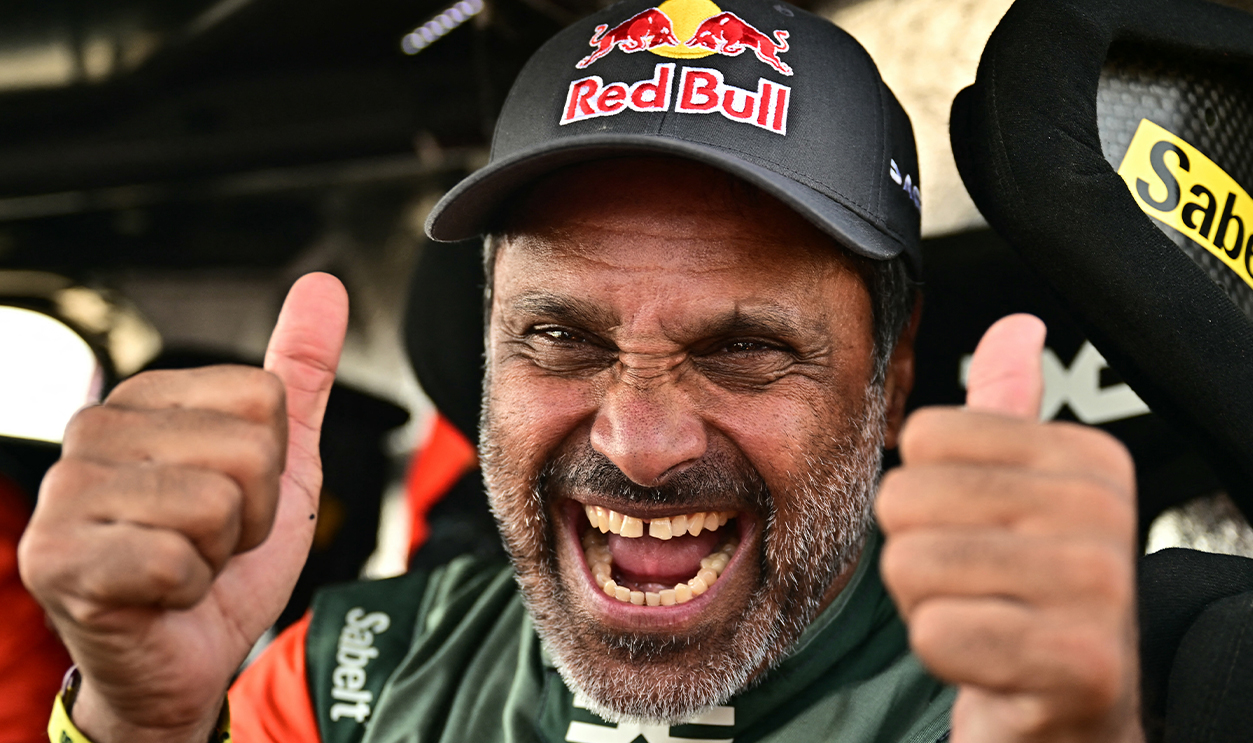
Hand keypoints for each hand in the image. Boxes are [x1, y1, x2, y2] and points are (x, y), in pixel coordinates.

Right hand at [18, 273, 348, 742]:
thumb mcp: (282, 462)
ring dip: (219, 554)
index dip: (273, 467)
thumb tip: (324, 284)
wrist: (188, 657)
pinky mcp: (56, 560)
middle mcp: (94, 431)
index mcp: (147, 399)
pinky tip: (157, 597)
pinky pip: (176, 560)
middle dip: (251, 515)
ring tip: (185, 566)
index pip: (268, 398)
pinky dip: (187, 591)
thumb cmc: (225, 560)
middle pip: (249, 449)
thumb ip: (299, 373)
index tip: (235, 501)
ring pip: (216, 504)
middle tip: (211, 543)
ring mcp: (66, 494)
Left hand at [877, 315, 1142, 741]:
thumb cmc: (1025, 596)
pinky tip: (992, 663)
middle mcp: (1103, 512)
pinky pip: (935, 633)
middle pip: (906, 498)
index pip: (925, 435)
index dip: (926, 494)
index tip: (979, 533)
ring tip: (983, 620)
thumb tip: (1018, 325)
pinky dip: (946, 655)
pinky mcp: (1079, 664)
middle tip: (975, 587)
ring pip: (910, 565)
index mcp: (1088, 458)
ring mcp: (1099, 589)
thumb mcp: (1019, 495)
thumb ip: (1009, 413)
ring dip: (927, 606)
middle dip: (916, 554)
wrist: (1071, 712)